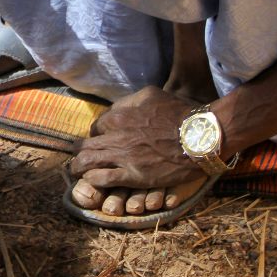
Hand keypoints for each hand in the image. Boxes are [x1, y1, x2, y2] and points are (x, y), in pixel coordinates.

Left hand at [68, 86, 201, 190]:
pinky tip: (92, 181)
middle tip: (78, 158)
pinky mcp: (133, 175)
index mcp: (119, 116)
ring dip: (79, 167)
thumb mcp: (151, 95)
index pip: (96, 127)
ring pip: (88, 162)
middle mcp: (116, 136)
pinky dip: (93, 180)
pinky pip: (102, 179)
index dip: (96, 135)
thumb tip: (117, 108)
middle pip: (86, 145)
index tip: (99, 141)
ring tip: (77, 172)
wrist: (200, 137)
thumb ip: (129, 101)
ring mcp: (123, 156)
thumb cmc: (179, 113)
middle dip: (79, 152)